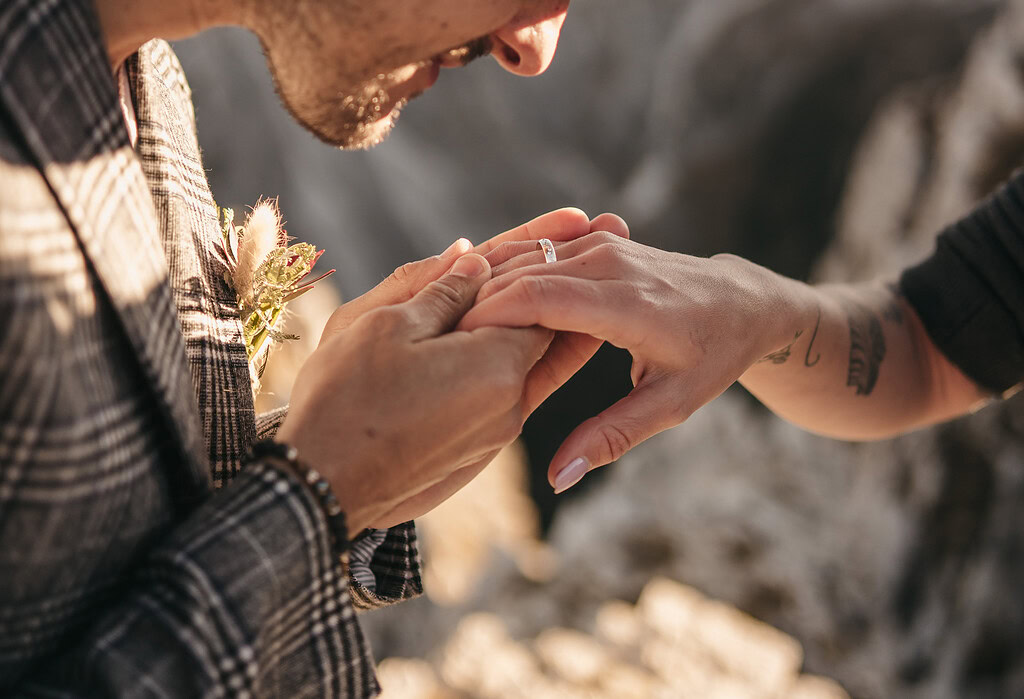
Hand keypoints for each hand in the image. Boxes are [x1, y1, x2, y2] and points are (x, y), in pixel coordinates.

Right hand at [305, 208, 606, 525]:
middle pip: (548, 328)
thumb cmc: (343, 400)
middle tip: (604, 226)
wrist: (324, 488)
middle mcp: (511, 403)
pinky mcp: (479, 449)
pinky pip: (510, 388)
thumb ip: (441, 293)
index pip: (541, 300)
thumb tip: (474, 262)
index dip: (549, 258)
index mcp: (496, 366)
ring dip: (553, 316)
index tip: (576, 221)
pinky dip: (519, 352)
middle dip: (569, 277)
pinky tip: (515, 333)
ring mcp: (497, 432)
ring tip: (578, 277)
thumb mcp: (384, 327)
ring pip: (532, 361)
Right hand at [459, 235, 784, 493]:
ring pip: (525, 260)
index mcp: (627, 304)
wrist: (743, 303)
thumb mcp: (670, 406)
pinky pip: (541, 254)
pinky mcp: (598, 242)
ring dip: (487, 289)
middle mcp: (611, 264)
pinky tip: (485, 305)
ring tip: (454, 330)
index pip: (538, 298)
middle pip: (520, 275)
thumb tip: (558, 478)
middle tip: (439, 347)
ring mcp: (604, 246)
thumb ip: (610, 437)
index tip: (452, 349)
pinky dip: (509, 275)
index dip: (488, 319)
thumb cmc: (710, 357)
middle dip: (475, 306)